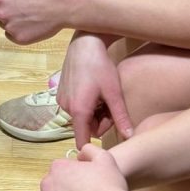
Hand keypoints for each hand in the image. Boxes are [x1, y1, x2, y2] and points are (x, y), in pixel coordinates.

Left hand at [0, 0, 69, 43]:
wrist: (63, 5)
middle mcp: (1, 13)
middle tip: (9, 3)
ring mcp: (10, 28)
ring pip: (1, 23)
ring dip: (7, 18)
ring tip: (24, 10)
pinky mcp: (19, 38)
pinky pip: (10, 34)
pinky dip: (16, 29)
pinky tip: (28, 20)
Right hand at [58, 33, 133, 147]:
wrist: (85, 43)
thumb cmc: (100, 66)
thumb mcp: (114, 92)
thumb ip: (121, 117)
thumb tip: (130, 137)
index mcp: (79, 110)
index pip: (82, 141)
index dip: (93, 146)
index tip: (104, 145)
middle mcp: (66, 107)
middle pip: (85, 127)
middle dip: (98, 122)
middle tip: (110, 107)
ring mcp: (61, 98)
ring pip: (80, 116)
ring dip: (92, 112)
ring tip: (102, 97)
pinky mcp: (60, 91)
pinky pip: (74, 106)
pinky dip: (84, 104)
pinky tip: (92, 90)